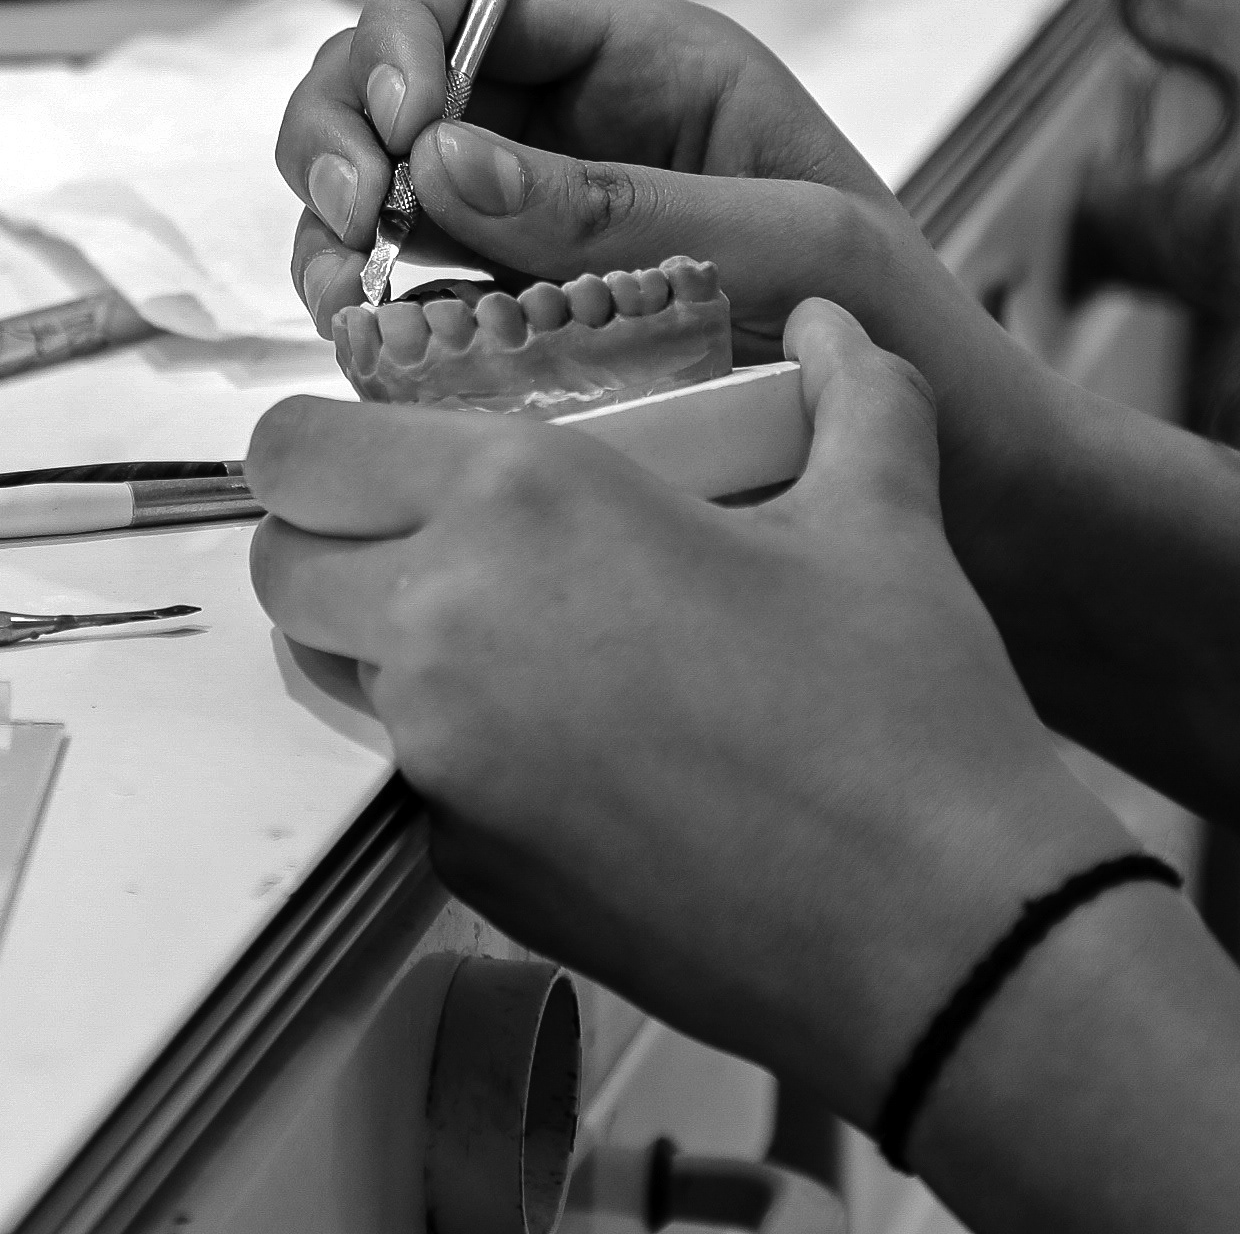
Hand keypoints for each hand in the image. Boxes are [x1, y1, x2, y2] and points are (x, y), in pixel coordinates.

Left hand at [247, 302, 1124, 1123]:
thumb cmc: (904, 713)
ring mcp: (447, 764)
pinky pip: (406, 775)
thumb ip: (853, 388)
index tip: (389, 436)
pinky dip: (452, 740)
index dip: (328, 435)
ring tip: (514, 615)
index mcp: (524, 503)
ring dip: (379, 630)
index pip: (302, 446)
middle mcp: (449, 628)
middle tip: (441, 520)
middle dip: (337, 531)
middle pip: (285, 561)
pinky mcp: (468, 867)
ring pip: (328, 669)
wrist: (935, 930)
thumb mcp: (883, 505)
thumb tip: (837, 328)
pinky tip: (575, 729)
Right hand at [277, 0, 1002, 421]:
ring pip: (381, 176)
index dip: (408, 33)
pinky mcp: (524, 308)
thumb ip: (620, 206)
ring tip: (351, 295)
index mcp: (656, 62)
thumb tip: (442, 160)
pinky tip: (375, 344)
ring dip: (336, 223)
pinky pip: (409, 279)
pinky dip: (367, 302)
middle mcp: (582, 123)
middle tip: (347, 221)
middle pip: (398, 70)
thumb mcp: (790, 248)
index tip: (400, 129)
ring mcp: (542, 215)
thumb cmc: (906, 331)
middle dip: (343, 128)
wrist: (958, 467)